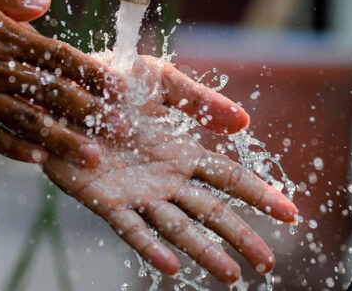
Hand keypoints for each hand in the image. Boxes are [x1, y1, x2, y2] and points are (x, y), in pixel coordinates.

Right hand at [0, 0, 120, 165]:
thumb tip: (45, 2)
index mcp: (6, 35)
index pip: (60, 57)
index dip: (93, 73)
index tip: (119, 88)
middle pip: (54, 94)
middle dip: (92, 113)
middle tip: (124, 130)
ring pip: (29, 122)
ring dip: (63, 140)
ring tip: (92, 157)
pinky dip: (15, 149)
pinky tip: (39, 161)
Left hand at [43, 55, 297, 283]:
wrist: (60, 88)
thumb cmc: (111, 81)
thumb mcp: (159, 80)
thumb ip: (198, 100)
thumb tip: (245, 121)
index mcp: (181, 151)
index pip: (229, 178)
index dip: (260, 194)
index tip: (291, 213)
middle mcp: (165, 177)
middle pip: (212, 211)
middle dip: (242, 235)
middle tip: (268, 263)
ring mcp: (137, 192)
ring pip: (178, 228)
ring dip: (205, 251)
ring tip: (232, 275)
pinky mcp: (104, 200)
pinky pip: (131, 228)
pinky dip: (151, 247)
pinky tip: (170, 265)